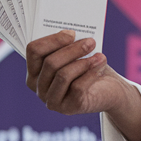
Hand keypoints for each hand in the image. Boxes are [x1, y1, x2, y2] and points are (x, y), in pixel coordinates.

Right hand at [25, 31, 140, 140]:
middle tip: (90, 42)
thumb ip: (68, 46)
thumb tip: (71, 34)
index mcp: (35, 71)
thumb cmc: (88, 68)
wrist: (107, 90)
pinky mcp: (68, 108)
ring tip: (99, 55)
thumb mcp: (76, 55)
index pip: (34, 51)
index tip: (72, 33)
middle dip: (73, 50)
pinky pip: (77, 87)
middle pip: (50, 63)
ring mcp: (51, 100)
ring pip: (63, 75)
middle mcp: (39, 87)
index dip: (53, 40)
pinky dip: (91, 74)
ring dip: (84, 62)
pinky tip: (100, 65)